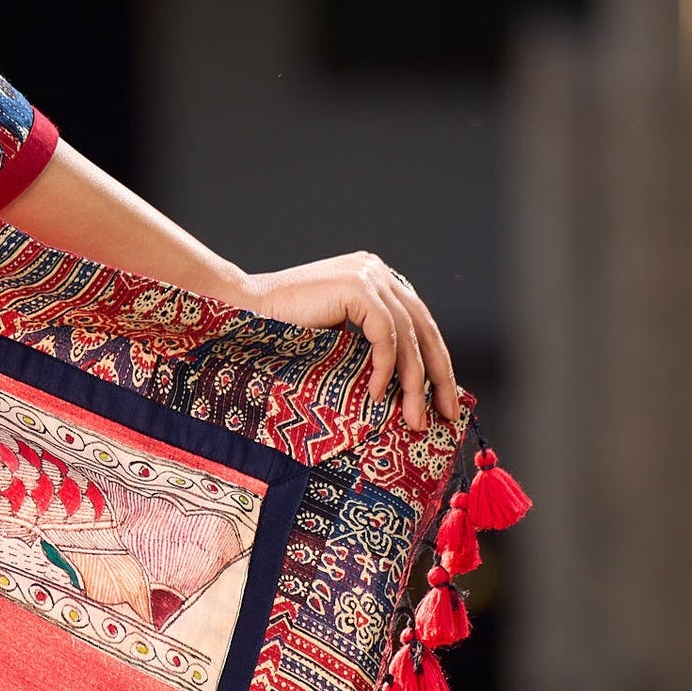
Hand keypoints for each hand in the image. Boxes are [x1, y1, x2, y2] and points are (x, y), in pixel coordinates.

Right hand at [215, 252, 459, 429]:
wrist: (242, 311)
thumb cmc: (278, 334)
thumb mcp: (334, 339)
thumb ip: (365, 346)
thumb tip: (401, 388)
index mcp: (376, 280)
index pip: (420, 324)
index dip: (437, 364)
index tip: (445, 400)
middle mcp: (378, 272)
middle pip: (425, 329)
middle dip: (439, 377)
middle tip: (449, 413)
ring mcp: (369, 276)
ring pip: (409, 337)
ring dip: (413, 383)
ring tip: (413, 418)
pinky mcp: (358, 288)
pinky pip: (386, 336)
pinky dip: (386, 369)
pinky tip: (377, 395)